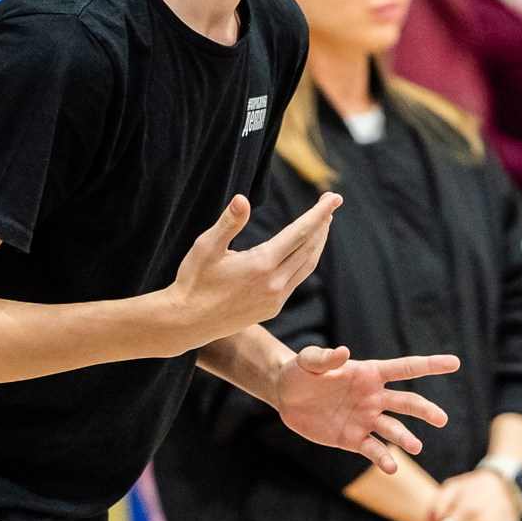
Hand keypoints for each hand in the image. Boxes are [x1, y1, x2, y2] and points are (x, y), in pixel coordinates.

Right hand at [166, 193, 338, 343]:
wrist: (187, 322)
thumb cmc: (193, 280)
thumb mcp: (206, 247)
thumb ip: (228, 222)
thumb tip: (243, 199)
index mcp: (261, 265)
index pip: (300, 233)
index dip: (319, 213)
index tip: (334, 197)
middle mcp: (274, 284)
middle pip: (310, 248)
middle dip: (323, 223)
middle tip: (331, 201)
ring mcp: (276, 298)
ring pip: (307, 265)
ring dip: (318, 242)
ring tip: (323, 222)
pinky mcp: (272, 308)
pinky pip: (297, 279)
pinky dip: (306, 260)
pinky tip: (304, 250)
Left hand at [273, 345, 455, 472]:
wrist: (286, 396)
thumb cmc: (300, 372)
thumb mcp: (308, 362)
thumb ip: (325, 359)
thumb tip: (343, 352)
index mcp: (369, 374)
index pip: (405, 368)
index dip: (430, 365)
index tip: (454, 363)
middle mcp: (373, 397)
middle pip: (406, 403)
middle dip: (425, 411)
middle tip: (442, 419)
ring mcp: (366, 419)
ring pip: (393, 429)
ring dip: (406, 438)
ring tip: (416, 447)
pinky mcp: (353, 439)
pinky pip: (373, 450)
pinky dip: (384, 459)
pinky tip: (391, 467)